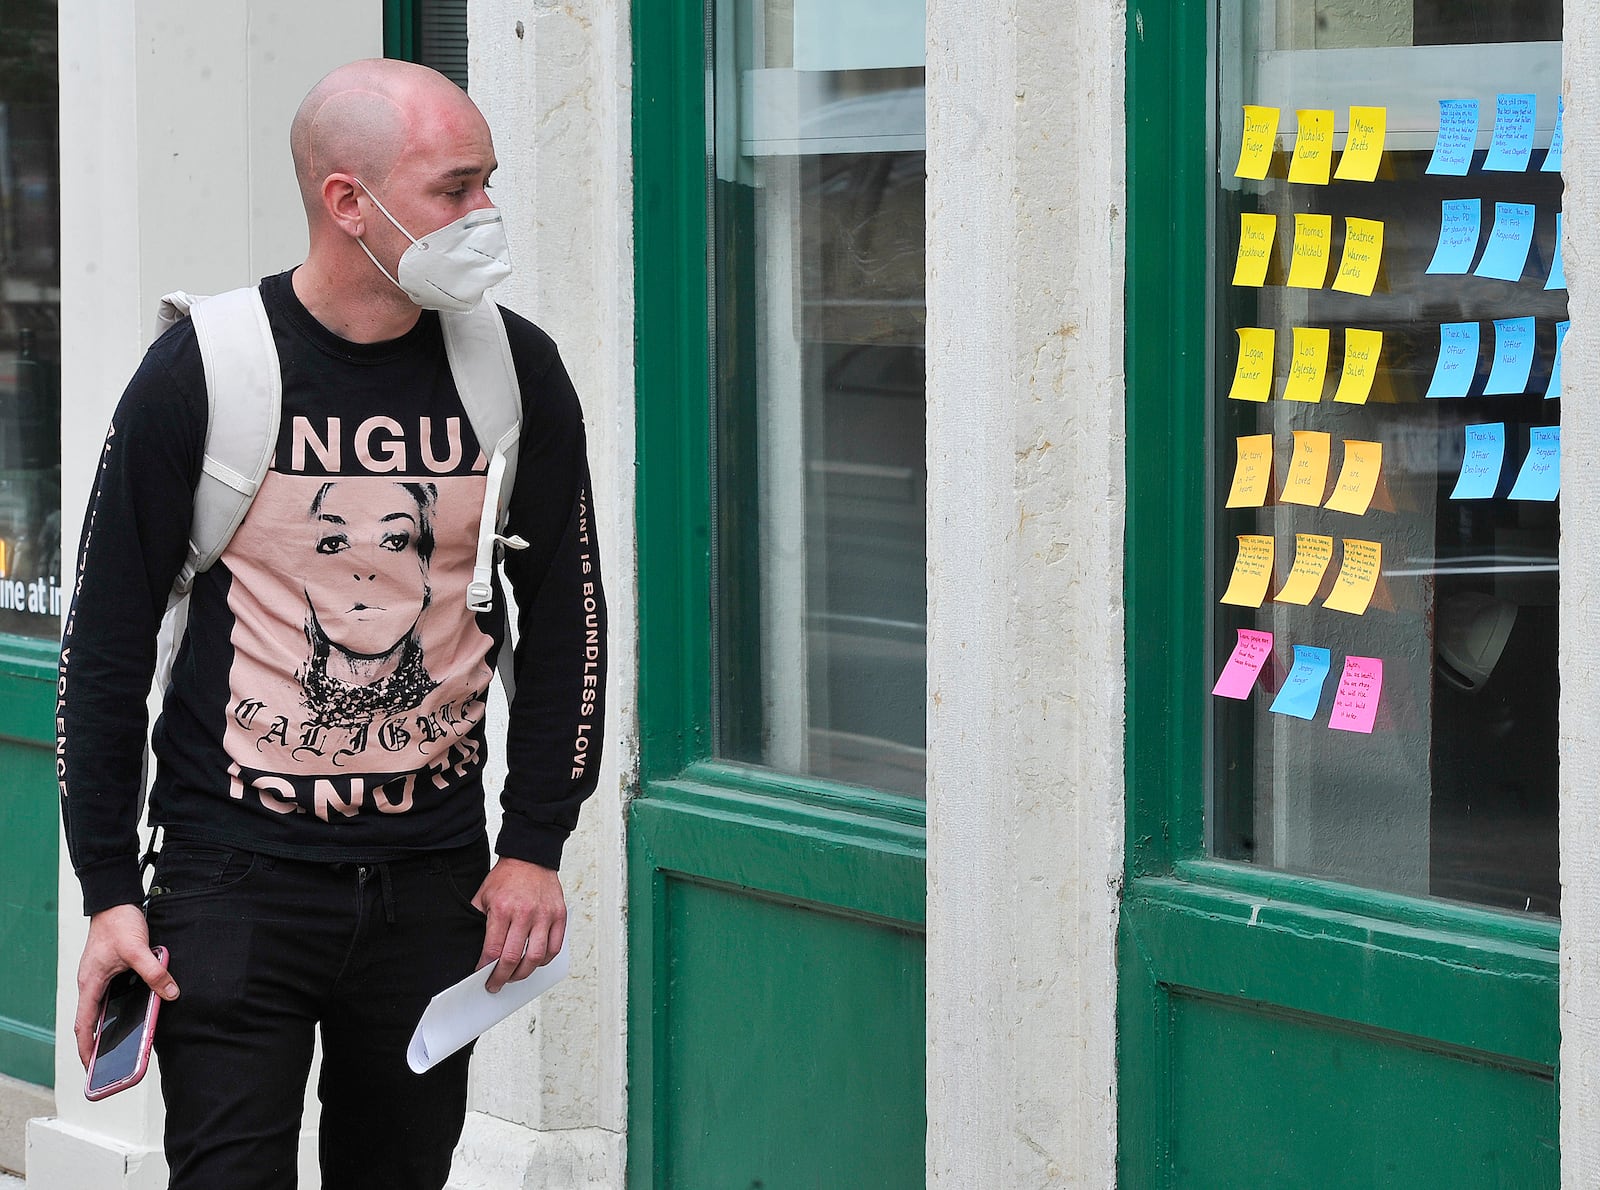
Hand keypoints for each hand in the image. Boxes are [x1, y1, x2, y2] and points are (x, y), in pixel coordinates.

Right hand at [73, 904, 177, 1067]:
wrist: (115, 900)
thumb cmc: (118, 923)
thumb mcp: (138, 949)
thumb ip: (154, 972)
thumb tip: (171, 993)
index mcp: (90, 984)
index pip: (84, 1025)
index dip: (87, 1048)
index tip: (92, 1068)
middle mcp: (91, 984)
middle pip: (91, 1021)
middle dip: (98, 1044)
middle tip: (109, 1064)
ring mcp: (98, 977)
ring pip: (102, 1008)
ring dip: (109, 1026)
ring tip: (121, 1045)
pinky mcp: (108, 970)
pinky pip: (111, 995)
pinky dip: (118, 1008)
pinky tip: (133, 1013)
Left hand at [471, 858, 565, 992]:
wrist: (530, 857)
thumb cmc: (507, 877)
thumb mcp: (483, 896)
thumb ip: (478, 921)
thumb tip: (474, 948)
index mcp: (503, 909)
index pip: (493, 950)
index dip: (486, 968)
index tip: (482, 976)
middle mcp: (525, 913)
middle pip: (514, 958)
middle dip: (503, 977)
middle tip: (497, 983)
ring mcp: (545, 915)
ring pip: (536, 957)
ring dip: (524, 973)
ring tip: (515, 975)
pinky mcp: (559, 915)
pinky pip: (554, 947)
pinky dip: (544, 960)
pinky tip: (535, 962)